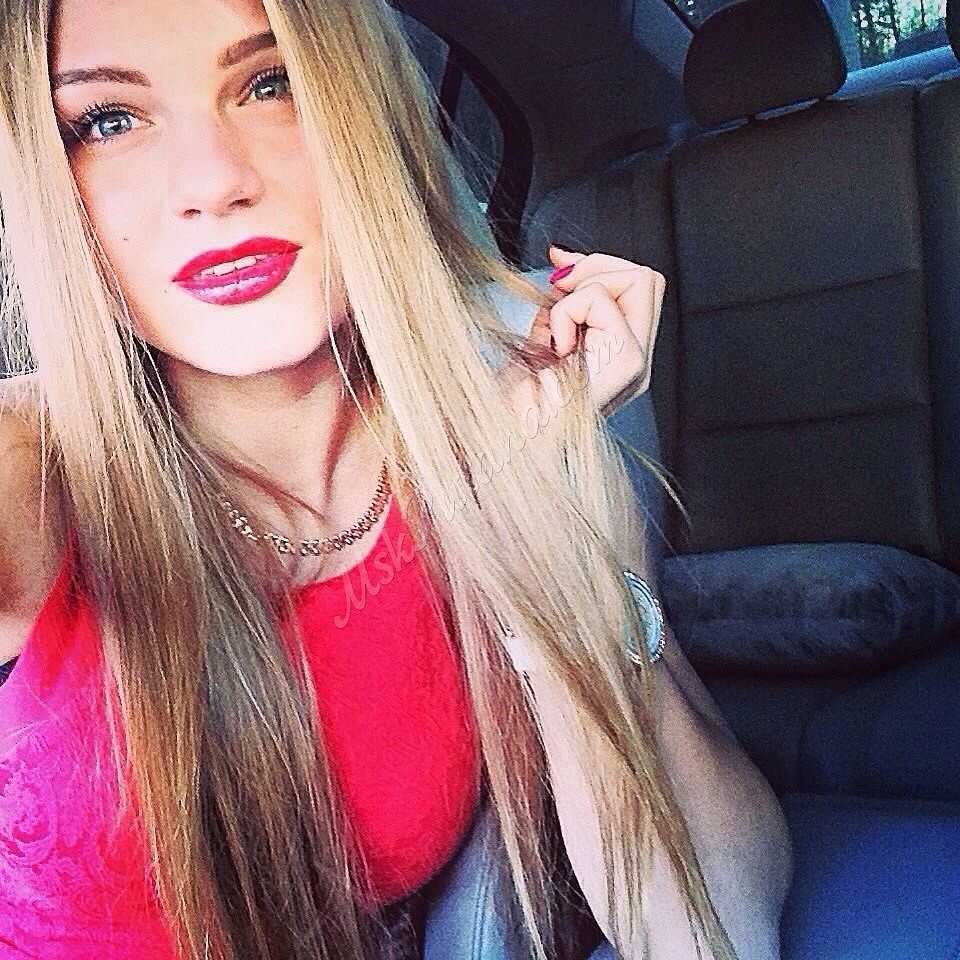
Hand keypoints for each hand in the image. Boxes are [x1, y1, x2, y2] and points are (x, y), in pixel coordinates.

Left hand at [524, 245, 666, 415]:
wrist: (506, 441)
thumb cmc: (515, 402)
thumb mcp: (542, 336)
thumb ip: (562, 300)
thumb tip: (563, 256)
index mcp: (621, 358)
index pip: (638, 287)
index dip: (599, 265)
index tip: (559, 270)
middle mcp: (639, 363)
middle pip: (647, 278)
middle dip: (598, 268)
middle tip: (558, 292)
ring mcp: (638, 365)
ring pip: (638, 279)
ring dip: (582, 292)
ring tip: (556, 333)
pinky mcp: (628, 364)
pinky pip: (601, 301)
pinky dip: (566, 312)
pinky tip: (555, 349)